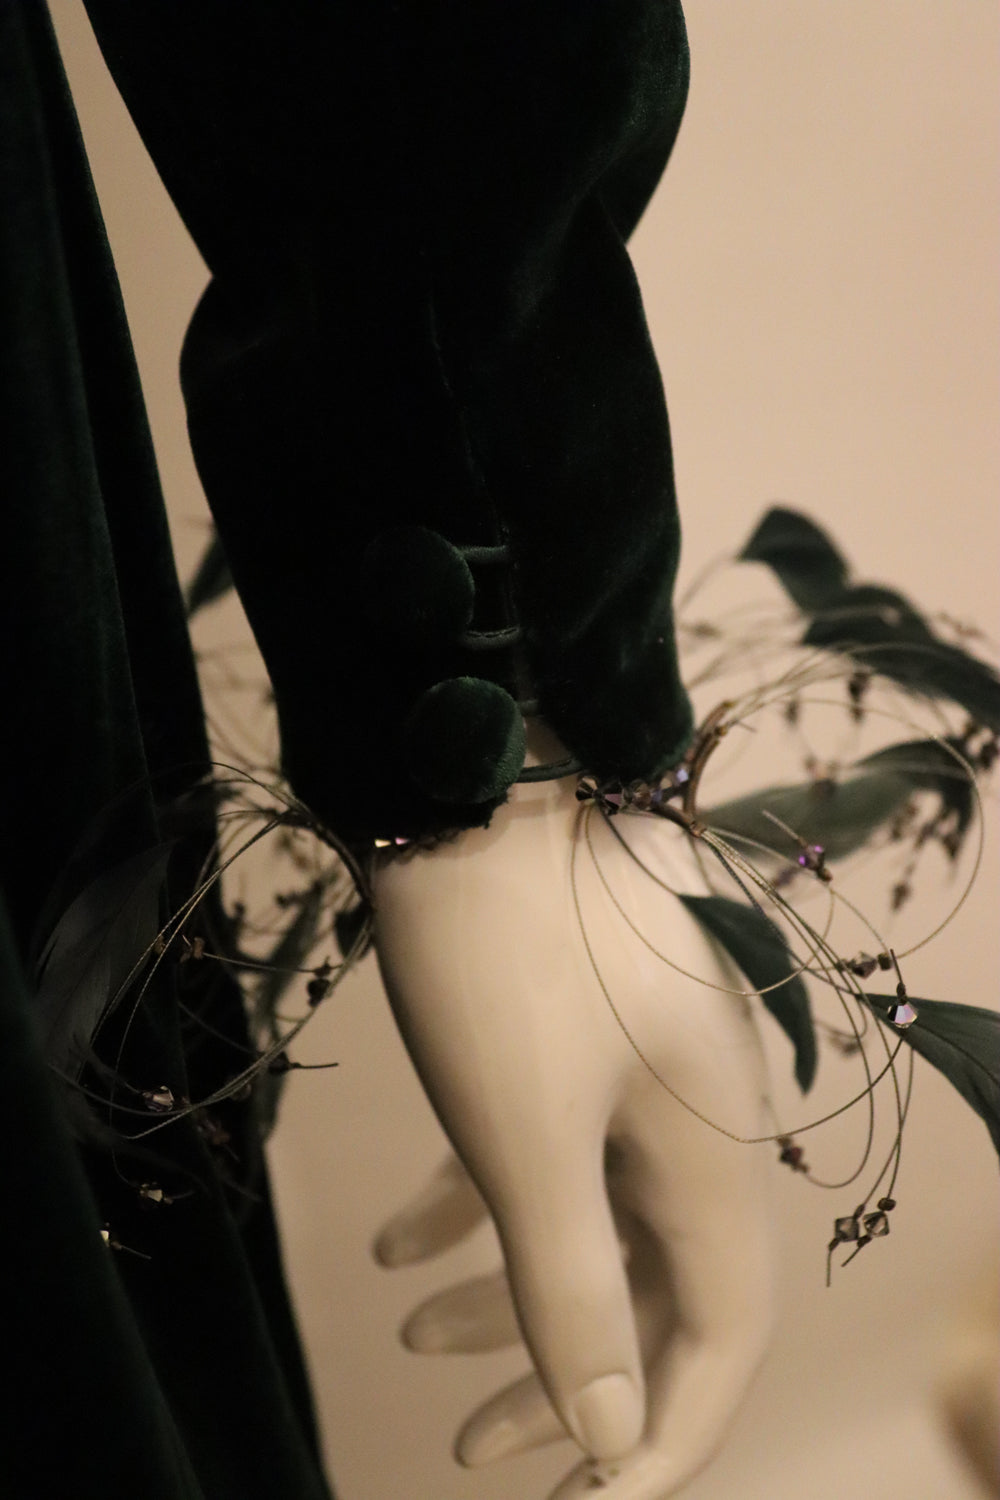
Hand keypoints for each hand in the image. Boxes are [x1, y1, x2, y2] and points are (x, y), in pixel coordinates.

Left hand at [372, 773, 773, 1497]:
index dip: (661, 1438)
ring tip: (414, 1352)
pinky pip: (537, 1147)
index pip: (720, 1335)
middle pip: (651, 1287)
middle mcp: (689, 1118)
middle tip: (478, 1456)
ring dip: (508, 1299)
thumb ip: (573, 1285)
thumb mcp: (527, 1135)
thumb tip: (608, 1427)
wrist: (467, 773)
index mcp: (709, 1151)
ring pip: (587, 1219)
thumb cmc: (499, 951)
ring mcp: (630, 1068)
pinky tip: (389, 1245)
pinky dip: (469, 1207)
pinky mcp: (568, 1031)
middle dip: (569, 1381)